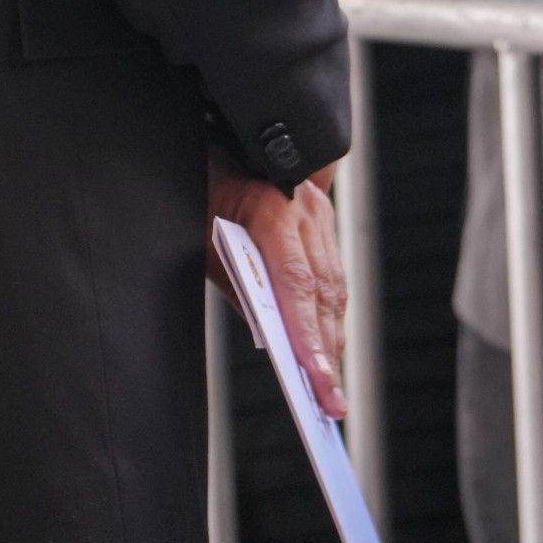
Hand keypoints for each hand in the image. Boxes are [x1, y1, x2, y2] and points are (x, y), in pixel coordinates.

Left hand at [210, 161, 347, 417]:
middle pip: (325, 292)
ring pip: (336, 286)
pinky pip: (333, 272)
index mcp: (272, 211)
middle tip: (331, 402)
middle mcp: (305, 211)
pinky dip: (330, 312)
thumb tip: (270, 335)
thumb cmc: (207, 191)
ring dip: (334, 337)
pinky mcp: (324, 218)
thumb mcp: (206, 240)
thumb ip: (239, 284)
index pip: (296, 285)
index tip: (317, 379)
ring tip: (332, 385)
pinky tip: (328, 343)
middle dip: (328, 352)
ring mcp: (320, 212)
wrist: (223, 141)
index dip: (309, 336)